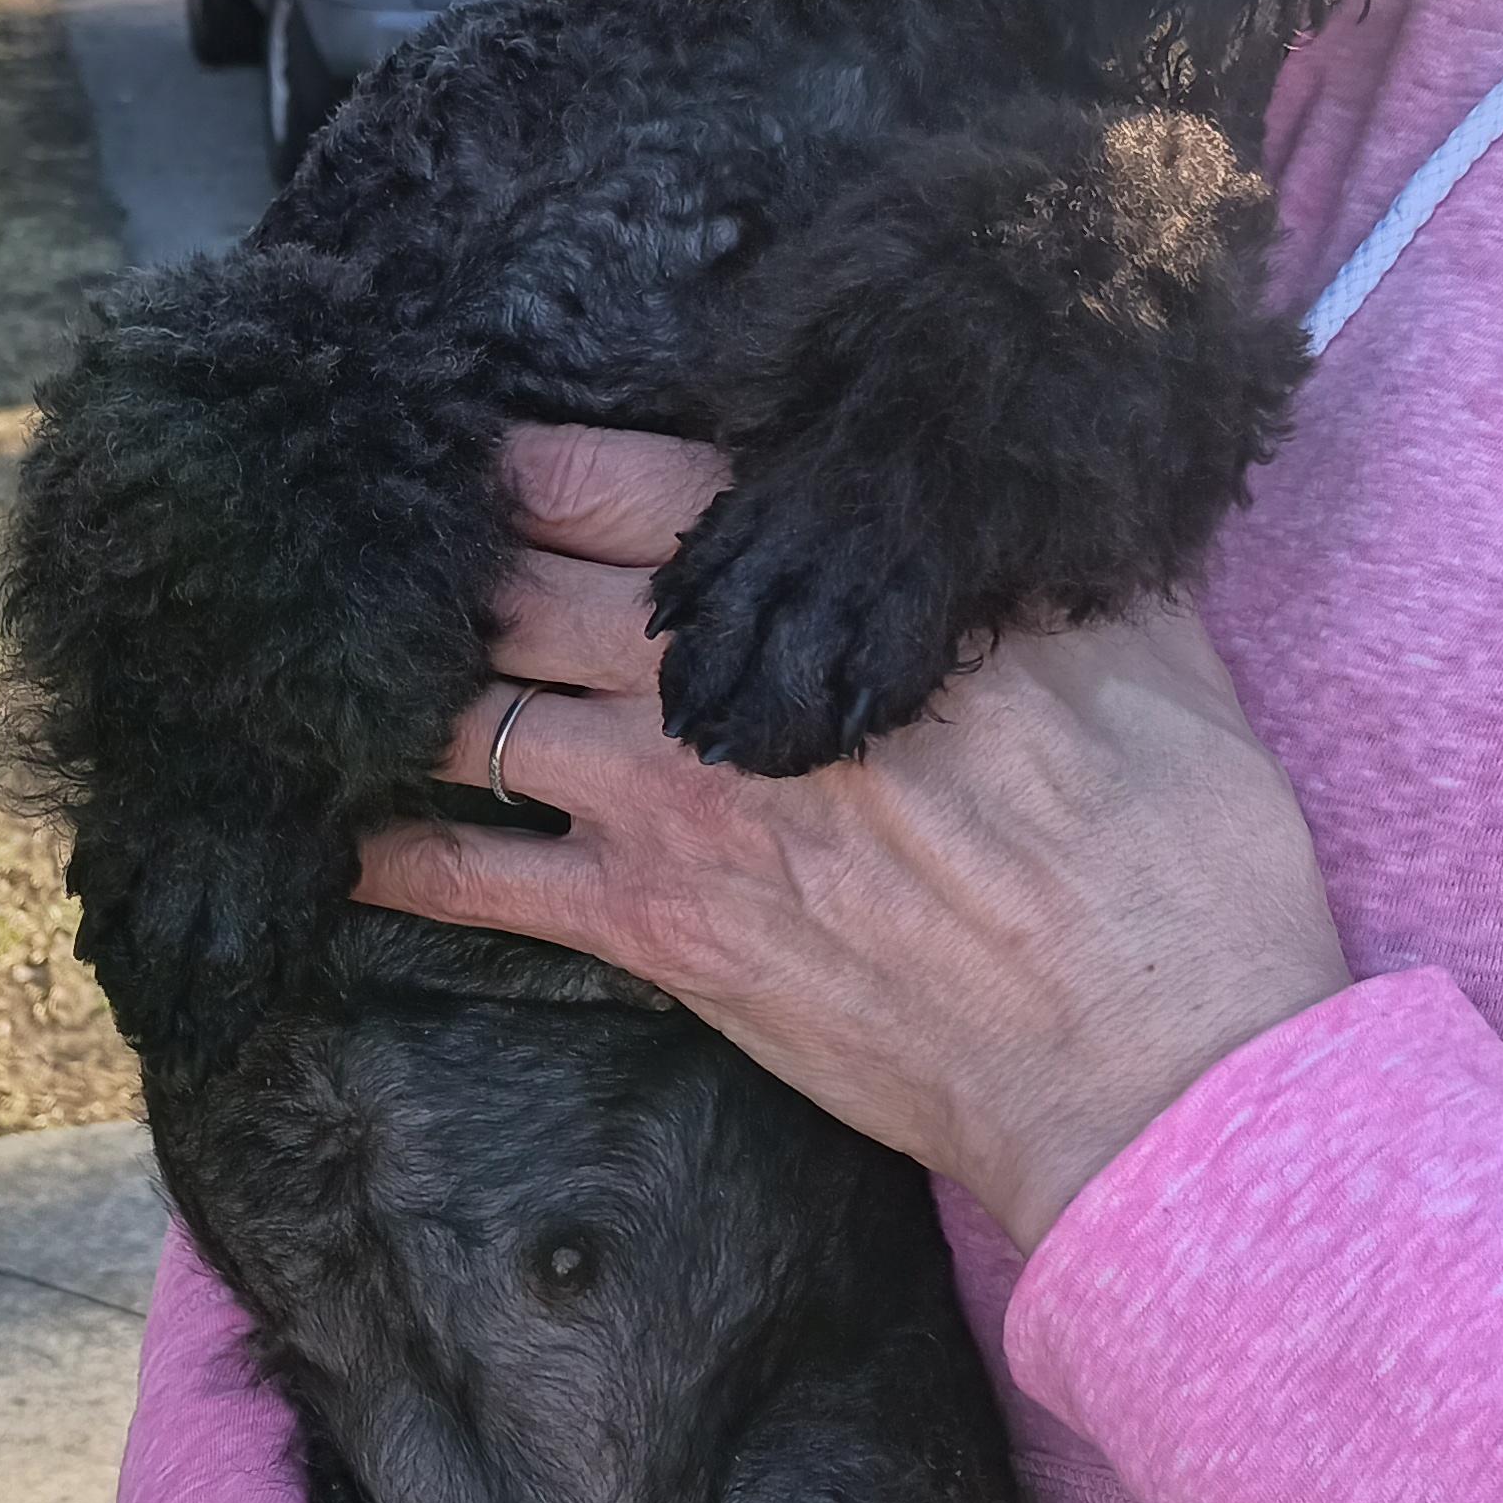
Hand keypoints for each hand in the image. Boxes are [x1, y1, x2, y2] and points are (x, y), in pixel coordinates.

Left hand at [360, 425, 1350, 1253]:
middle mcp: (719, 682)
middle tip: (373, 540)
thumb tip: (1029, 480)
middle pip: (520, 583)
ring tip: (332, 666)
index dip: (538, 460)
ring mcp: (670, 807)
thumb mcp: (1143, 645)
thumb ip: (1043, 555)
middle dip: (444, 555)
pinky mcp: (658, 933)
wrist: (1145, 1056)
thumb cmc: (1170, 852)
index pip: (627, 481)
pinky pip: (480, 880)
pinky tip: (343, 839)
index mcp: (829, 586)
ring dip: (394, 685)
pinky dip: (398, 854)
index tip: (482, 446)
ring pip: (473, 711)